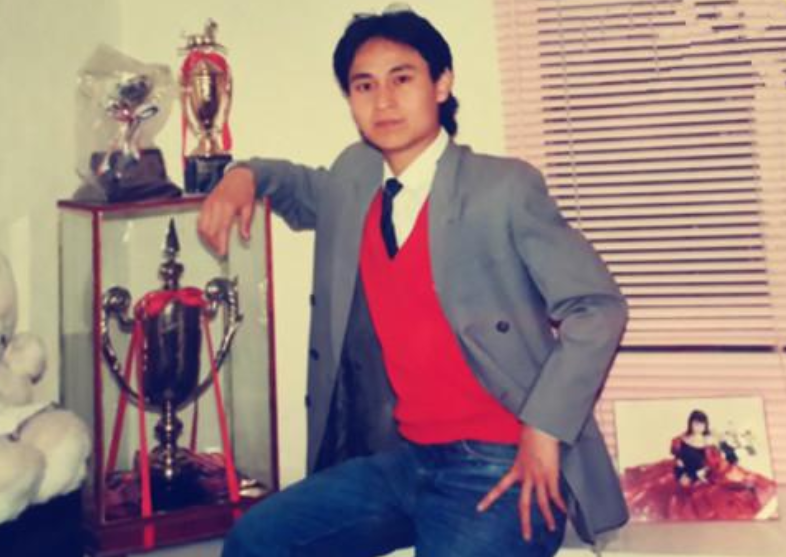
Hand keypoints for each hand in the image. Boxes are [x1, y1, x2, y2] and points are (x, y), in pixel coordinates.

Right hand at [197, 167, 256, 256]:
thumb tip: (245, 237)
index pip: (221, 229)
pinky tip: (209, 236)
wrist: (238, 176)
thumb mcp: (249, 207)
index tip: (222, 252)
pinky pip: (200, 221)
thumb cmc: (244, 191)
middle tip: (220, 252)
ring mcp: (208, 204)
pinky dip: (203, 231)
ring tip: (215, 246)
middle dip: (213, 244)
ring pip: (202, 227)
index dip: (220, 243)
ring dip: (207, 239)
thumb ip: (246, 223)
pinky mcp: (205, 204)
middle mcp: (215, 206)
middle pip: (209, 230)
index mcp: (227, 207)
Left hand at [477, 424, 566, 540]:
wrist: (541, 427)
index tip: (479, 509)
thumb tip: (521, 452)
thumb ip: (521, 455)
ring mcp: (539, 477)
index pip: (500, 487)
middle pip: (524, 504)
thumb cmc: (531, 432)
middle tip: (526, 537)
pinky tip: (564, 511)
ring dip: (548, 517)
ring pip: (542, 503)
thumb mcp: (520, 445)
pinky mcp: (551, 475)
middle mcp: (527, 476)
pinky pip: (555, 494)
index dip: (489, 499)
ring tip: (551, 528)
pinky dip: (560, 504)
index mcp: (516, 469)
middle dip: (525, 522)